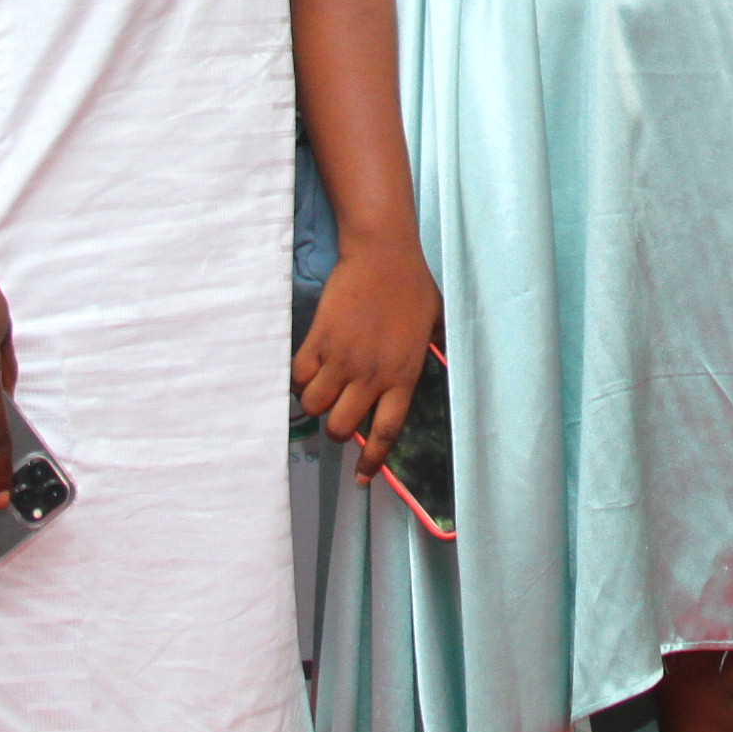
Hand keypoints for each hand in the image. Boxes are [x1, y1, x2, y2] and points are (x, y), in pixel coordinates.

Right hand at [291, 239, 439, 478]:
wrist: (381, 253)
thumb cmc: (412, 286)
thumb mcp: (434, 325)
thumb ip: (429, 354)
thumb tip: (432, 371)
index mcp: (403, 375)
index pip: (384, 432)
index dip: (371, 462)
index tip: (361, 478)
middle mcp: (371, 375)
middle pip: (340, 427)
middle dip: (336, 429)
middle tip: (338, 414)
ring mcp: (342, 358)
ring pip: (314, 406)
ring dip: (315, 404)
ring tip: (323, 389)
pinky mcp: (319, 340)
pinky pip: (298, 377)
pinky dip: (299, 379)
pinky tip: (308, 369)